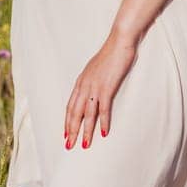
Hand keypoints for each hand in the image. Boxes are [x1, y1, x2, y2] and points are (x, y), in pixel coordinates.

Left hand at [63, 33, 137, 149]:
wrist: (120, 41)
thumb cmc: (111, 53)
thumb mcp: (97, 67)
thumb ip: (93, 79)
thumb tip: (93, 89)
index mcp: (81, 81)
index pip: (71, 105)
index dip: (68, 120)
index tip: (66, 133)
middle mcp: (85, 85)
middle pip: (75, 112)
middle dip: (72, 130)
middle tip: (69, 145)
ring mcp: (95, 86)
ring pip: (87, 114)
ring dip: (86, 131)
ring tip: (85, 144)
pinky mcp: (107, 87)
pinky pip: (104, 108)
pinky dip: (104, 121)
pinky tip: (104, 132)